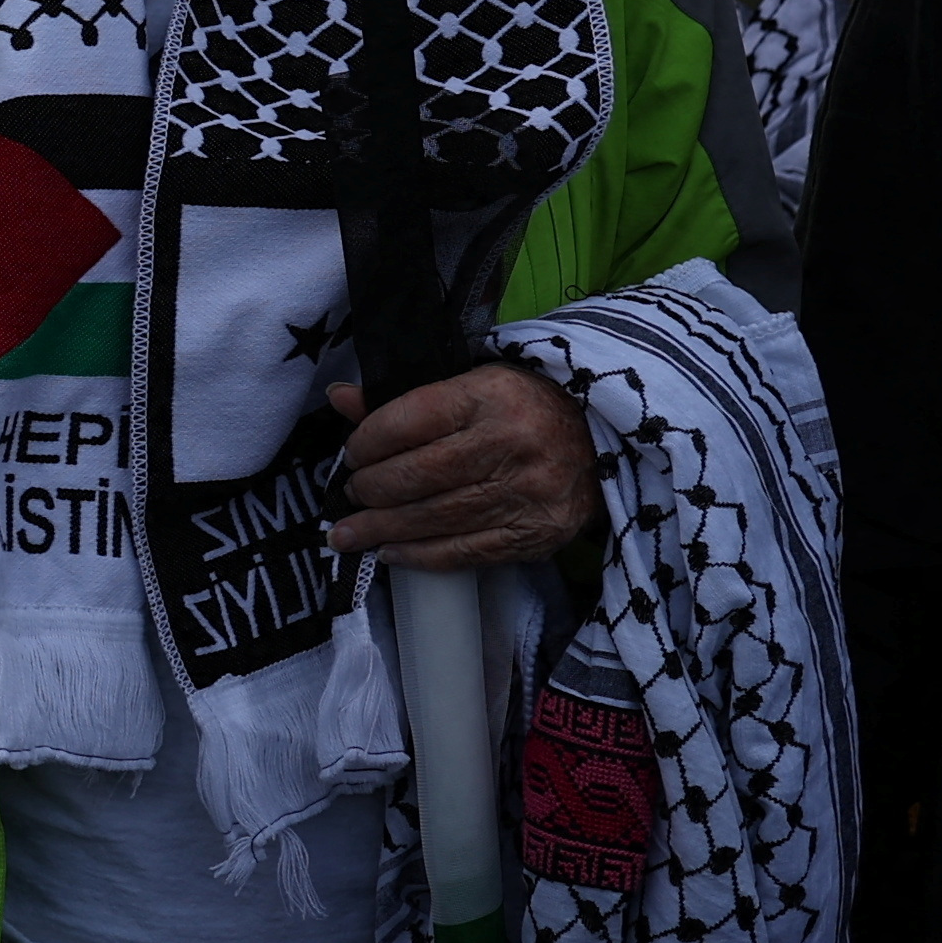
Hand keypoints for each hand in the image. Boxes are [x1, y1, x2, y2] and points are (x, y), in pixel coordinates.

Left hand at [324, 363, 597, 571]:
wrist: (602, 440)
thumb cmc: (523, 408)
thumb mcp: (472, 386)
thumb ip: (405, 398)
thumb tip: (339, 398)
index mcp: (490, 395)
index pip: (409, 420)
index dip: (369, 442)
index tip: (353, 455)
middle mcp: (511, 443)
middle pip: (419, 475)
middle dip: (372, 490)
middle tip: (351, 495)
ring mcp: (528, 492)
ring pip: (437, 518)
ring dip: (383, 530)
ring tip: (348, 536)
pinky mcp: (536, 533)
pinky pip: (465, 551)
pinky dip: (421, 556)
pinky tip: (391, 553)